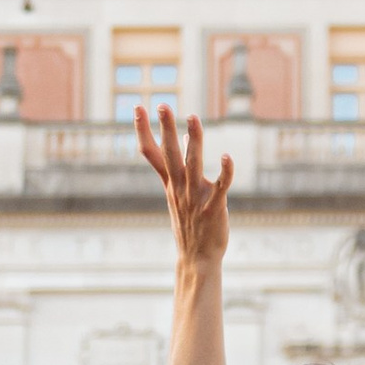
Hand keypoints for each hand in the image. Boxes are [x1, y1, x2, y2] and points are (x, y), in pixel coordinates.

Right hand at [135, 101, 233, 267]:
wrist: (197, 259)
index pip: (150, 153)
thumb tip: (186, 140)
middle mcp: (179, 188)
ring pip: (193, 164)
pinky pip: (220, 187)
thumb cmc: (190, 225)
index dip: (143, 130)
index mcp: (170, 184)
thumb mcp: (180, 194)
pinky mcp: (214, 208)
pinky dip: (224, 172)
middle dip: (165, 129)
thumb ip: (181, 167)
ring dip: (193, 140)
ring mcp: (195, 198)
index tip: (138, 108)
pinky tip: (226, 156)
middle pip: (169, 154)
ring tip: (192, 117)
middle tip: (161, 105)